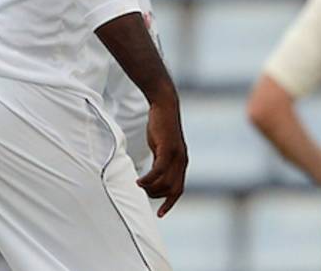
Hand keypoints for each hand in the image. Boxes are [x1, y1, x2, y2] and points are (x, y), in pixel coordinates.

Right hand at [138, 95, 187, 217]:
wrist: (165, 105)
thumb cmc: (160, 126)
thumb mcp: (161, 147)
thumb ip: (160, 161)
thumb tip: (153, 176)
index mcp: (181, 163)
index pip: (178, 189)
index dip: (170, 203)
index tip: (160, 214)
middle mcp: (181, 161)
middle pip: (171, 190)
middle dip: (157, 196)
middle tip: (143, 191)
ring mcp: (176, 156)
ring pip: (165, 183)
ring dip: (151, 188)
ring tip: (139, 185)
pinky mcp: (168, 149)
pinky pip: (158, 171)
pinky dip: (148, 179)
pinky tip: (139, 181)